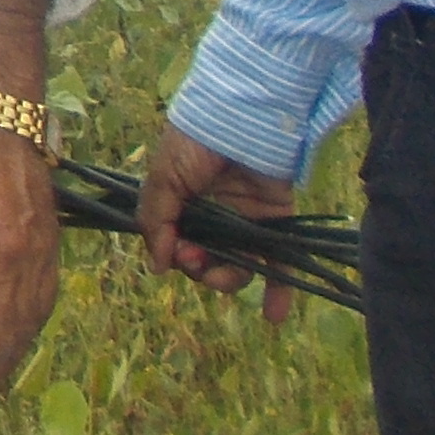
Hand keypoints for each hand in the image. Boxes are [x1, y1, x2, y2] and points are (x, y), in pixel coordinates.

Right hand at [136, 123, 302, 324]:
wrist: (241, 118)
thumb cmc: (195, 143)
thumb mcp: (163, 178)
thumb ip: (157, 221)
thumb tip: (159, 267)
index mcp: (183, 205)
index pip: (178, 245)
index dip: (179, 256)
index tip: (182, 252)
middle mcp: (214, 217)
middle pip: (207, 261)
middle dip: (201, 269)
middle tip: (200, 258)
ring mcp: (245, 221)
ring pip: (238, 266)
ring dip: (230, 280)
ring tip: (229, 274)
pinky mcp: (275, 221)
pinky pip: (277, 262)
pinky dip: (278, 290)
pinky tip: (274, 316)